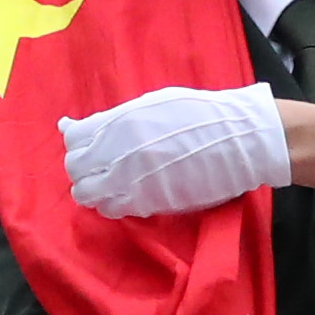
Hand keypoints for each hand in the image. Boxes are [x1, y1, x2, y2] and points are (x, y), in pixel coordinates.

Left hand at [62, 84, 288, 218]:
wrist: (239, 139)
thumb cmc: (201, 114)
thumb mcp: (153, 105)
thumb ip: (116, 120)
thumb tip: (77, 127)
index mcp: (120, 122)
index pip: (74, 139)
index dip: (78, 145)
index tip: (89, 146)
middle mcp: (119, 151)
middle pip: (76, 169)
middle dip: (84, 169)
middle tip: (101, 167)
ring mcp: (132, 179)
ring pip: (88, 194)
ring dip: (96, 189)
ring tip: (113, 183)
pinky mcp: (149, 202)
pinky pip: (113, 209)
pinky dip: (114, 204)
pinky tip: (128, 194)